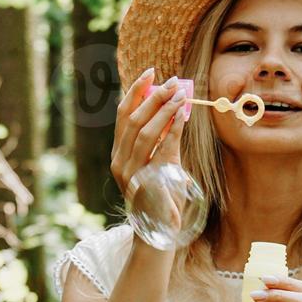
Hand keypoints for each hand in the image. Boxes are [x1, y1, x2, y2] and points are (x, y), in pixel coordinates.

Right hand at [110, 70, 188, 203]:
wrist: (159, 228)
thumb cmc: (160, 194)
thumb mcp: (156, 163)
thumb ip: (159, 140)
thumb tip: (174, 107)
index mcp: (118, 154)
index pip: (122, 115)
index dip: (135, 92)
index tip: (150, 73)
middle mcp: (120, 162)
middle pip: (133, 120)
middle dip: (153, 97)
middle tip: (172, 82)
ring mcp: (131, 173)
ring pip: (144, 133)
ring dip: (164, 111)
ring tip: (180, 95)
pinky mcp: (148, 181)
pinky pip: (161, 149)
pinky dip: (173, 130)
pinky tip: (183, 117)